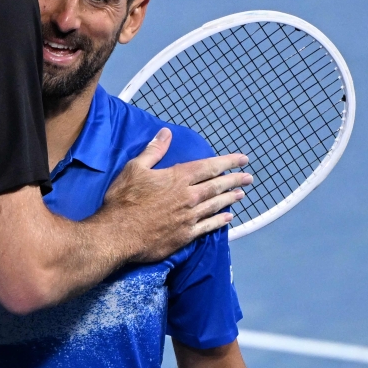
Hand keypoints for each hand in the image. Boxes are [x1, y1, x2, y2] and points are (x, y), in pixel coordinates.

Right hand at [103, 128, 252, 261]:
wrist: (119, 234)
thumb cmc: (124, 199)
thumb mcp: (135, 168)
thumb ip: (154, 151)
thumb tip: (166, 132)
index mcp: (178, 178)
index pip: (209, 166)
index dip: (228, 162)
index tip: (243, 159)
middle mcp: (189, 197)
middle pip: (217, 186)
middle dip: (234, 180)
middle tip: (249, 177)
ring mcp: (189, 218)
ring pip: (216, 205)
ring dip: (230, 198)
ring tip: (241, 194)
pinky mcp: (185, 236)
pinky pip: (208, 227)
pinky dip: (219, 221)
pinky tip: (228, 218)